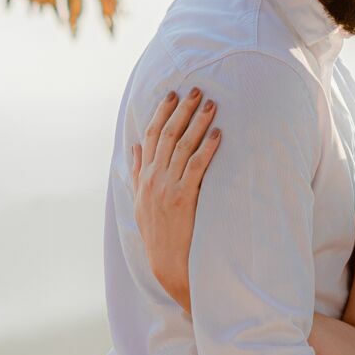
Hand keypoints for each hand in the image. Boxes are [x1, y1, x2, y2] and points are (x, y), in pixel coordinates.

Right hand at [130, 87, 219, 310]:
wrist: (167, 264)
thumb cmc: (158, 234)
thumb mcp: (140, 203)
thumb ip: (137, 173)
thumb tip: (135, 147)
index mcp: (143, 177)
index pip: (150, 137)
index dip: (161, 113)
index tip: (172, 95)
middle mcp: (153, 179)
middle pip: (167, 135)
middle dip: (182, 110)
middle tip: (197, 90)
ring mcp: (167, 187)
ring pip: (182, 146)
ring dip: (198, 122)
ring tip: (211, 104)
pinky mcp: (184, 198)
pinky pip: (197, 167)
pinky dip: (207, 148)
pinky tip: (218, 134)